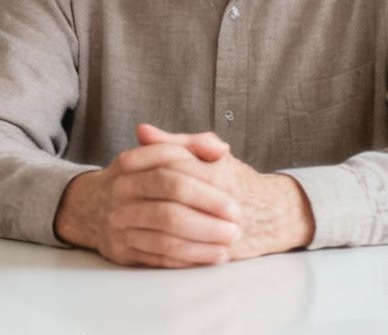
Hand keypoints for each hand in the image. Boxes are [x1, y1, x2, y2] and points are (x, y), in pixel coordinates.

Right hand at [53, 131, 243, 267]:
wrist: (90, 207)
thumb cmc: (139, 180)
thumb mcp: (157, 155)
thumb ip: (191, 145)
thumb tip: (219, 148)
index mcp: (130, 163)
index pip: (172, 167)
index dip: (206, 183)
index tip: (233, 197)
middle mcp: (120, 191)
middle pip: (170, 201)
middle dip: (208, 213)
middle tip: (236, 223)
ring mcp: (118, 222)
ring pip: (166, 234)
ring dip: (203, 240)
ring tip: (228, 242)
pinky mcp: (121, 250)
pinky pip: (159, 257)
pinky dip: (189, 258)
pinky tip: (211, 256)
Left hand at [134, 125, 314, 259]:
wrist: (273, 213)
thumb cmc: (235, 180)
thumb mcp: (208, 155)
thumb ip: (175, 144)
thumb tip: (141, 131)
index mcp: (218, 174)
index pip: (172, 171)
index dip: (143, 173)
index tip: (120, 172)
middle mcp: (223, 202)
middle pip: (170, 207)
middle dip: (139, 207)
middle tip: (114, 206)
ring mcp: (224, 230)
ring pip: (175, 234)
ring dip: (143, 229)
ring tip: (121, 224)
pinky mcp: (223, 253)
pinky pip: (186, 256)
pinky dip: (160, 252)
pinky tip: (141, 244)